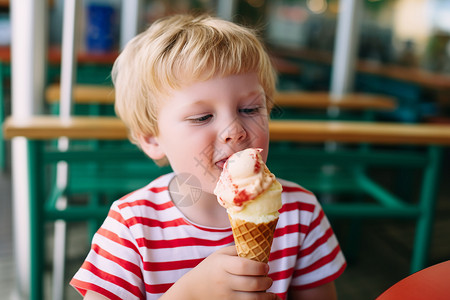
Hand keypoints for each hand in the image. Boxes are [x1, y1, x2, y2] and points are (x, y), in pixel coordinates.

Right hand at [163, 246, 278, 299]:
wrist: (193, 288)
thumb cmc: (210, 268)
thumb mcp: (220, 254)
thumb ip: (237, 250)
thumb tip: (259, 248)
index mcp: (222, 265)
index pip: (243, 266)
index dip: (258, 267)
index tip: (266, 266)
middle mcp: (224, 282)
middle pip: (251, 284)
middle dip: (266, 282)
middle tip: (268, 279)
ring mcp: (225, 296)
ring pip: (252, 299)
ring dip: (266, 296)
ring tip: (270, 292)